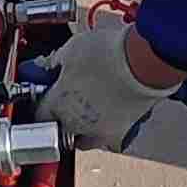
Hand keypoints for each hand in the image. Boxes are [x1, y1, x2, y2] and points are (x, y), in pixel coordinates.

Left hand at [41, 13, 177, 152]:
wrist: (145, 62)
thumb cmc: (110, 54)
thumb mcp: (73, 48)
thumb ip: (56, 61)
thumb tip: (51, 65)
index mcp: (59, 104)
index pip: (40, 114)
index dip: (42, 103)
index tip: (47, 95)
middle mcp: (77, 124)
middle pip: (61, 132)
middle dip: (61, 118)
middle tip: (67, 100)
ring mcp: (101, 132)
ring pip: (85, 139)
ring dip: (83, 128)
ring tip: (90, 106)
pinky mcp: (124, 131)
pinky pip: (109, 134)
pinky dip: (107, 124)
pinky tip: (110, 106)